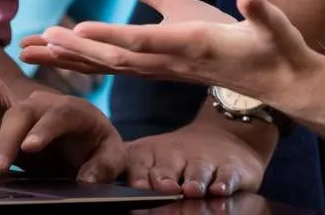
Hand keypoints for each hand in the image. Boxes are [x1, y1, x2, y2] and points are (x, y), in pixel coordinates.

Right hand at [0, 75, 124, 181]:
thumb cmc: (95, 149)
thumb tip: (87, 179)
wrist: (77, 142)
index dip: (46, 127)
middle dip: (8, 135)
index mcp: (74, 111)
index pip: (61, 112)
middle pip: (23, 107)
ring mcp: (15, 105)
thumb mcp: (111, 156)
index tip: (30, 148)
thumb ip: (106, 166)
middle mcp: (41, 103)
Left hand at [32, 0, 319, 111]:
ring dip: (71, 58)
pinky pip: (116, 65)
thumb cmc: (270, 45)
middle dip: (75, 50)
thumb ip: (255, 5)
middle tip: (37, 40)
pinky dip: (85, 61)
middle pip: (116, 57)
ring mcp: (164, 69)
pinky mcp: (160, 68)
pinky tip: (62, 55)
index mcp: (194, 45)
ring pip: (110, 65)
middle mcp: (172, 62)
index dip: (110, 35)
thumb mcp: (264, 21)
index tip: (77, 29)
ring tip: (33, 49)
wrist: (277, 82)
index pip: (145, 41)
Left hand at [124, 119, 273, 198]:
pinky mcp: (231, 167)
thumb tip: (93, 179)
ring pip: (198, 170)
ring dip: (195, 180)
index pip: (139, 163)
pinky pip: (227, 174)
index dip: (138, 176)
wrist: (225, 135)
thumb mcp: (150, 157)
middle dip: (164, 178)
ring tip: (191, 189)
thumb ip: (126, 168)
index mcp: (151, 153)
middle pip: (168, 167)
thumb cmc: (177, 156)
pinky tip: (220, 189)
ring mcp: (204, 160)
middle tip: (164, 188)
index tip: (136, 188)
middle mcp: (176, 154)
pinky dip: (224, 182)